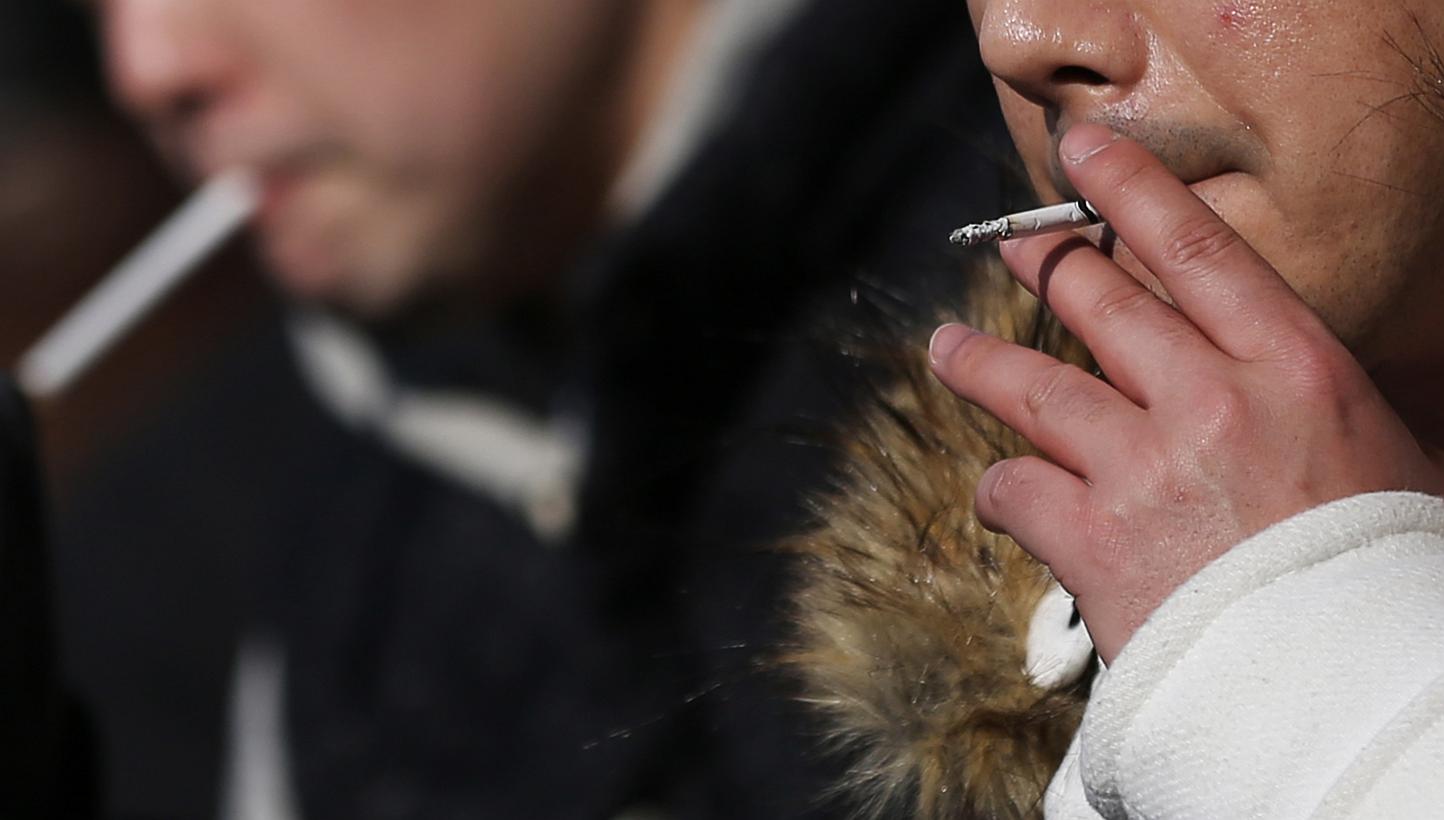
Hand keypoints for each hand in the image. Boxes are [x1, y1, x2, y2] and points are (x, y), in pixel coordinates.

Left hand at [929, 123, 1443, 662]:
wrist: (1351, 685)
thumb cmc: (1375, 568)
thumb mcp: (1374, 448)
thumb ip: (1300, 393)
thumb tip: (1268, 366)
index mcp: (1292, 368)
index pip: (1195, 248)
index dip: (1129, 188)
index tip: (1085, 154)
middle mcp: (1210, 403)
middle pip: (1100, 302)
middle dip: (1046, 265)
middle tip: (1015, 247)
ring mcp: (1143, 470)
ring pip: (1032, 387)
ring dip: (979, 363)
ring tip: (946, 348)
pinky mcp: (1094, 543)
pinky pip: (1014, 490)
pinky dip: (999, 489)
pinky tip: (998, 495)